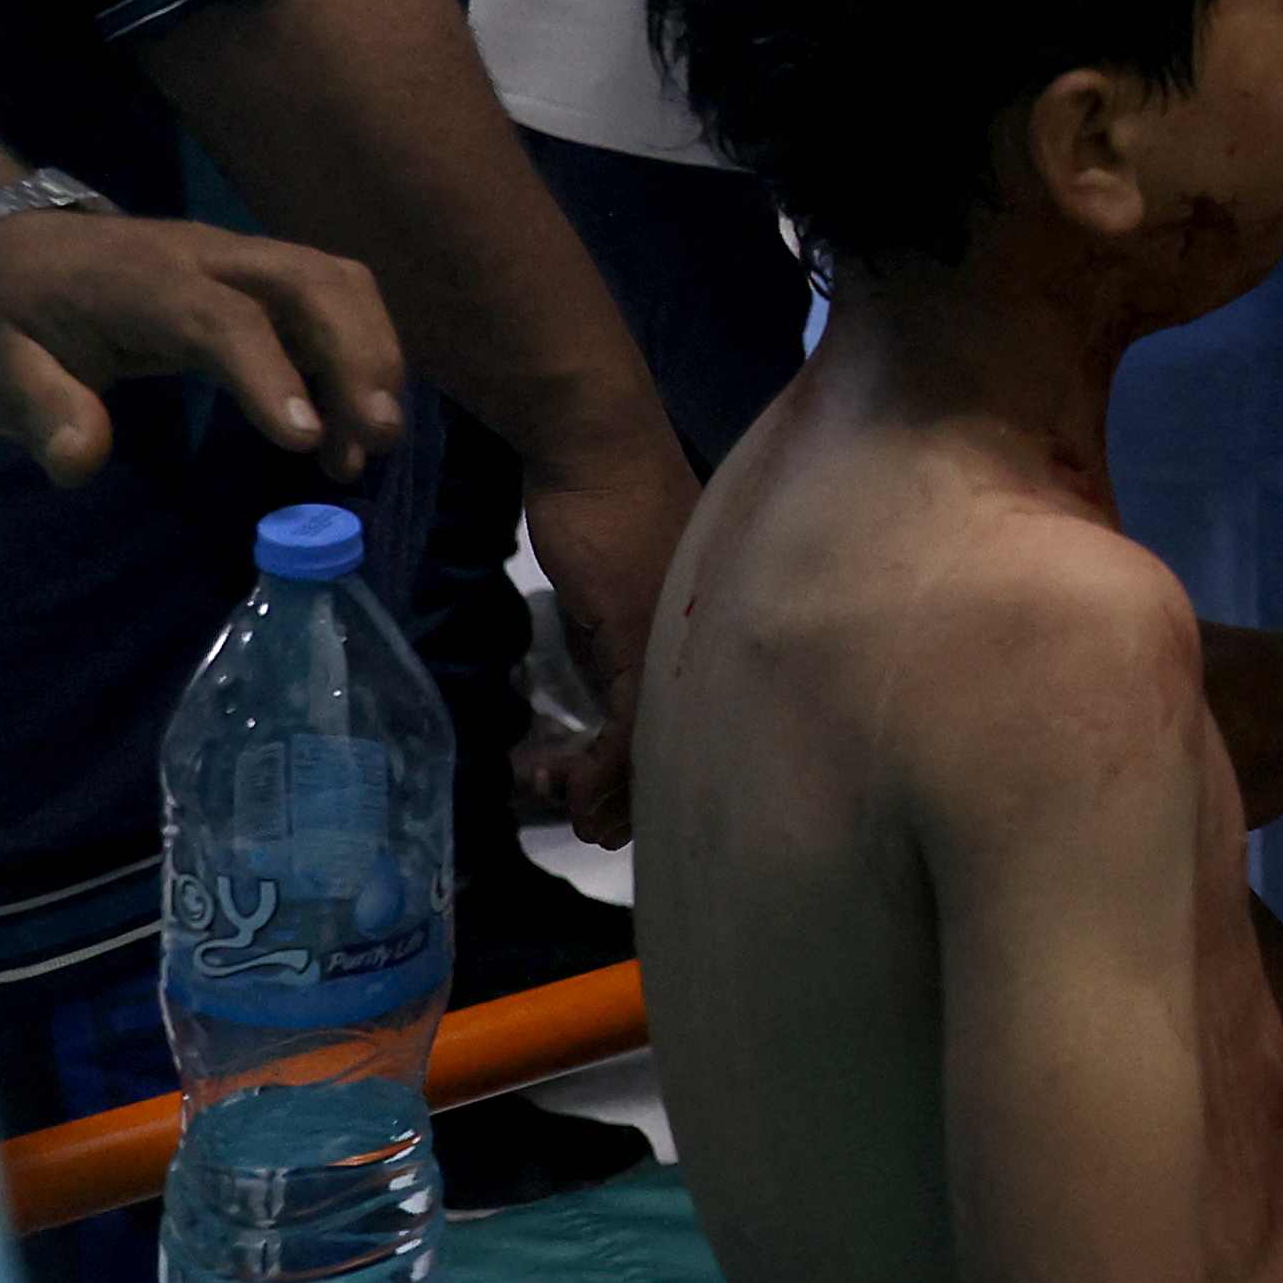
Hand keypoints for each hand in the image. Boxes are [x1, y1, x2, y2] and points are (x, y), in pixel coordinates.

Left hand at [0, 211, 405, 489]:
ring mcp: (239, 258)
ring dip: (371, 354)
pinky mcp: (258, 274)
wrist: (10, 248)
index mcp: (142, 281)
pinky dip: (358, 353)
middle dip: (359, 355)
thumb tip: (79, 460)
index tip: (307, 440)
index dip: (271, 374)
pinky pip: (331, 297)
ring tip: (371, 440)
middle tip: (377, 439)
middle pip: (311, 282)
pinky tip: (348, 423)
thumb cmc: (6, 316)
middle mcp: (207, 256)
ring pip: (336, 282)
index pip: (224, 317)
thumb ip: (42, 411)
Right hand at [518, 437, 696, 844]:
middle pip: (693, 744)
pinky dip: (600, 768)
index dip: (664, 776)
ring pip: (658, 744)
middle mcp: (707, 645)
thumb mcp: (613, 605)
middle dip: (640, 800)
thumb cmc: (606, 509)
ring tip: (581, 819)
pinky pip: (629, 725)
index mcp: (710, 641)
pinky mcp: (640, 636)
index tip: (625, 813)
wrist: (592, 449)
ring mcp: (678, 642)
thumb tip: (609, 722)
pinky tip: (572, 789)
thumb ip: (621, 660)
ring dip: (613, 794)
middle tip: (603, 833)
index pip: (706, 726)